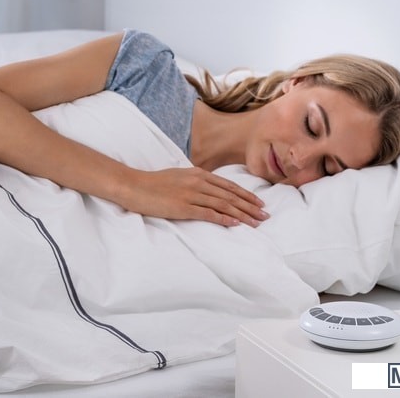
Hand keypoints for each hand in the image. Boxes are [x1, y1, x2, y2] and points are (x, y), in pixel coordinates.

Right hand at [119, 167, 268, 226]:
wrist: (134, 186)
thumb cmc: (154, 183)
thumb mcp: (179, 176)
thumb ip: (195, 181)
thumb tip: (208, 188)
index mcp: (198, 174)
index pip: (229, 186)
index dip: (246, 195)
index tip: (259, 203)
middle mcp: (198, 182)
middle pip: (230, 196)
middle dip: (250, 206)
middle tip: (265, 215)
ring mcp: (191, 195)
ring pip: (224, 205)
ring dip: (243, 214)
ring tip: (256, 222)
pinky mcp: (183, 207)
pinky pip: (208, 213)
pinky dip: (224, 218)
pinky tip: (235, 224)